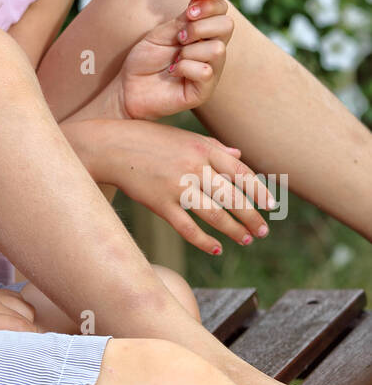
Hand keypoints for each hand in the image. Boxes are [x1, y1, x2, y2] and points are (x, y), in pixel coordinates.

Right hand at [90, 119, 271, 254]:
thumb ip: (214, 146)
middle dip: (251, 217)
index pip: (241, 173)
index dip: (259, 192)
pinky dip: (203, 240)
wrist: (112, 147)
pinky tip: (215, 248)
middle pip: (232, 198)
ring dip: (233, 230)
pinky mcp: (160, 204)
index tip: (271, 207)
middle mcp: (194, 167)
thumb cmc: (148, 139)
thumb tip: (240, 157)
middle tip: (262, 231)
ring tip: (245, 239)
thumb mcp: (184, 136)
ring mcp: (177, 187)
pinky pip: (187, 228)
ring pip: (214, 215)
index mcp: (203, 148)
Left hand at [118, 0, 233, 120]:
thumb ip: (183, 19)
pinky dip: (184, 68)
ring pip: (217, 49)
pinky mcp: (204, 91)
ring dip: (189, 51)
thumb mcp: (162, 33)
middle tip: (179, 37)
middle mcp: (212, 50)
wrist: (130, 86)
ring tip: (174, 59)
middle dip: (199, 27)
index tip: (189, 12)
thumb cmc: (146, 59)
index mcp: (203, 33)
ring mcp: (211, 71)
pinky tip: (173, 71)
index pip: (222, 11)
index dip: (209, 6)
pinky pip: (205, 71)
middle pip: (227, 26)